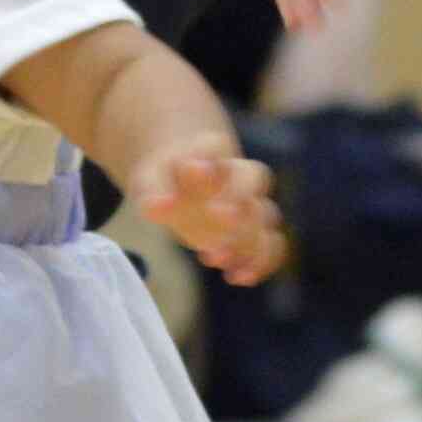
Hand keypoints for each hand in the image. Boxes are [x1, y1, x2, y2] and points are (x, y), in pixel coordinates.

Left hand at [138, 148, 287, 288]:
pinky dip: (261, 261)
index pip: (216, 145)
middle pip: (253, 177)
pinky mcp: (255, 232)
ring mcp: (250, 203)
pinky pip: (272, 245)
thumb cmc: (167, 180)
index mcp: (211, 149)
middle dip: (238, 197)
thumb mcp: (150, 179)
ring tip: (215, 257)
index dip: (209, 157)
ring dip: (246, 236)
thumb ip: (154, 191)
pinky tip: (238, 276)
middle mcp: (238, 173)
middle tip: (218, 216)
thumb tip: (156, 207)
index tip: (194, 170)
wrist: (183, 185)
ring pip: (266, 214)